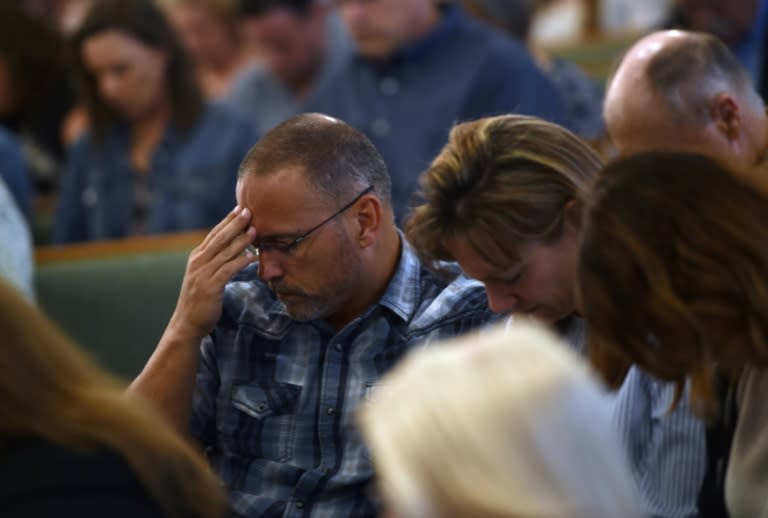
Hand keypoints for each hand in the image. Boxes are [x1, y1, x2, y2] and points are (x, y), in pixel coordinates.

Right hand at [168, 206, 256, 341]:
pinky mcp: (210, 287)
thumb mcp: (204, 274)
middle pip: (219, 238)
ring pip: (225, 252)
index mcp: (197, 257)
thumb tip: (232, 248)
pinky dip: (240, 261)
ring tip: (255, 230)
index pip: (214, 234)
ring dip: (241, 240)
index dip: (228, 220)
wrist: (187, 322)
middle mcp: (198, 262)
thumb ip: (215, 260)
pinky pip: (228, 270)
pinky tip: (252, 256)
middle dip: (235, 224)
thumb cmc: (200, 298)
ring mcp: (203, 274)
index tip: (240, 208)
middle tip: (249, 211)